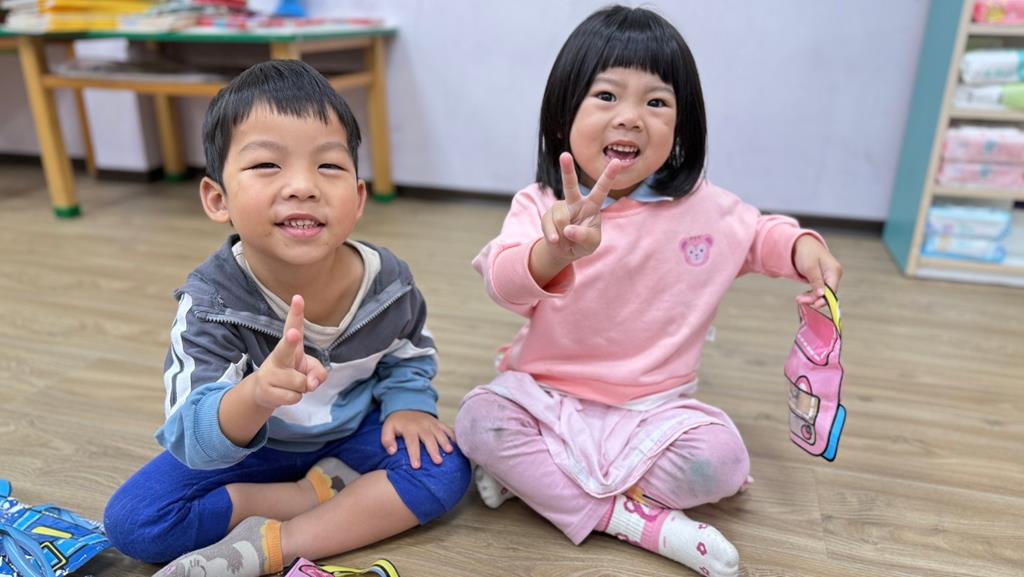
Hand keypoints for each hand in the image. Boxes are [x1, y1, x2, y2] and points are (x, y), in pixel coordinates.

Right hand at [250, 295, 327, 409]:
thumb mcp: (310, 370)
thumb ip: (318, 372)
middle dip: (290, 341)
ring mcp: (270, 373)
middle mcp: (278, 356)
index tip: (298, 298)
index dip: (296, 313)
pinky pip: (294, 397)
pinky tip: (284, 394)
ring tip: (292, 385)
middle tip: (293, 334)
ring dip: (302, 388)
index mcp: (290, 346)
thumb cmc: (291, 374)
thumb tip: (312, 383)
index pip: (293, 325)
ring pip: (300, 383)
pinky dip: (295, 398)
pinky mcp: (267, 391)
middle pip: (285, 348)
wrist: (264, 393)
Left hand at [381, 410, 454, 468]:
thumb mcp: (387, 429)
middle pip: (428, 438)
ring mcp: (431, 423)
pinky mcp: (438, 422)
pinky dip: (453, 435)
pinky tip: (457, 445)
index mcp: (409, 428)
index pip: (412, 442)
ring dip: (445, 442)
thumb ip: (387, 440)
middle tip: (438, 462)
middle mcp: (421, 425)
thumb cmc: (397, 424)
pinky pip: (447, 428)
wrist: (406, 407)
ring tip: (450, 452)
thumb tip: (392, 452)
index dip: (414, 454)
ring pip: (439, 433)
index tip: (417, 466)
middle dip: (433, 450)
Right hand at [540, 152, 621, 263]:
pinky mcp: (547, 215)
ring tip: (566, 238)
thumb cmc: (583, 243)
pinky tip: (556, 240)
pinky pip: (549, 226)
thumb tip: (568, 229)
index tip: (617, 161)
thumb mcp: (591, 244)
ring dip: (563, 233)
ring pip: (561, 218)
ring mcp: (560, 207)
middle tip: (564, 155)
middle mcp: (575, 202)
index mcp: (592, 205)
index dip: (609, 176)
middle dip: (567, 170)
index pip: (601, 189)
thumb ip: (583, 236)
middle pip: (570, 185)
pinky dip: (553, 237)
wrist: (564, 250)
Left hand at [792, 235, 843, 308]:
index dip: (824, 299)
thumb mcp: (810, 267)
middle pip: (828, 293)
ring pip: (823, 293)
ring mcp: (829, 277)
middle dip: (814, 299)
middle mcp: (834, 274)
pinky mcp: (823, 279)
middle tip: (799, 300)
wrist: (801, 244)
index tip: (813, 305)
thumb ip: (816, 281)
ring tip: (799, 299)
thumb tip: (822, 295)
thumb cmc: (806, 252)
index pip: (832, 290)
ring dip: (811, 298)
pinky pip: (820, 290)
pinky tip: (804, 296)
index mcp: (834, 270)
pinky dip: (812, 294)